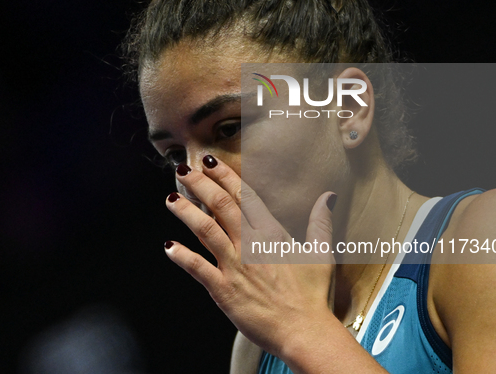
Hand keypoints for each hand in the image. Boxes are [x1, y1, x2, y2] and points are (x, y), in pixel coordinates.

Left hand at [163, 155, 336, 356]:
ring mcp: (235, 267)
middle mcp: (250, 245)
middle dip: (200, 184)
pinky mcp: (224, 290)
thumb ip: (320, 222)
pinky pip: (198, 268)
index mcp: (272, 234)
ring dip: (186, 212)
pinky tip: (168, 246)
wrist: (304, 331)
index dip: (226, 176)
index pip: (245, 196)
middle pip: (221, 206)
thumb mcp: (322, 254)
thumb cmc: (313, 295)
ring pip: (205, 230)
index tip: (211, 163)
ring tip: (170, 198)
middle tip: (183, 170)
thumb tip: (327, 197)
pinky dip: (182, 256)